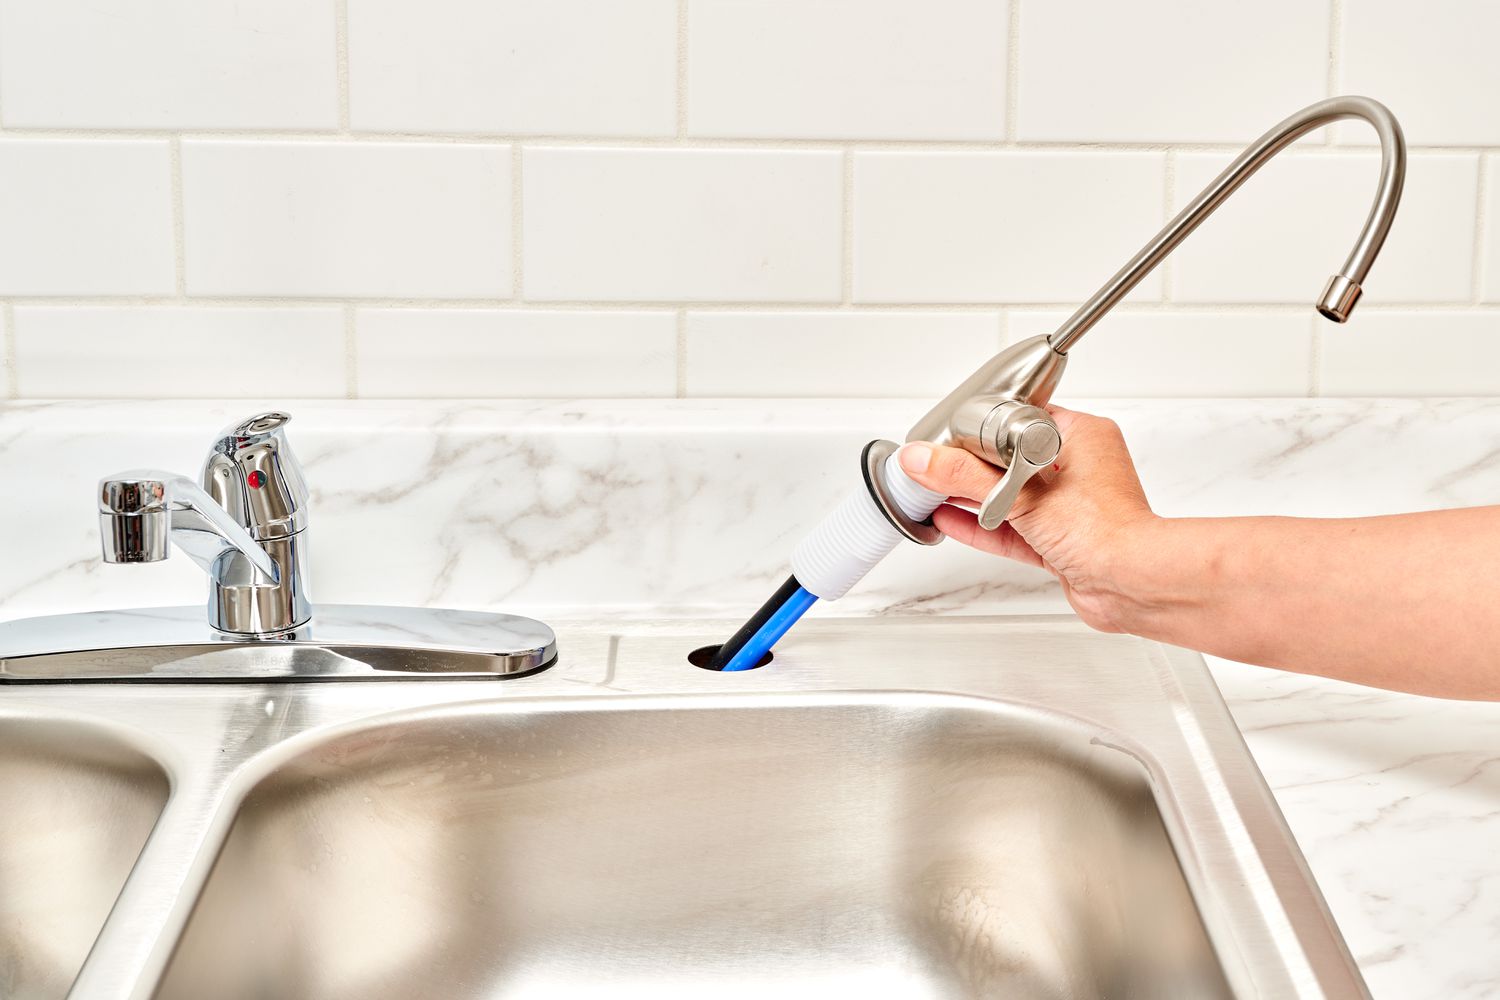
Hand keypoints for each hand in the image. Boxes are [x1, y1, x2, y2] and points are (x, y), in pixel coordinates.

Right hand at [897, 406, 1158, 631]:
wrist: (1133, 585)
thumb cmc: (1104, 530)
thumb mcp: (1022, 495)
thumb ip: (965, 476)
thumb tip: (923, 459)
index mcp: (1081, 436)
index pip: (1021, 419)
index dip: (983, 426)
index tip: (949, 432)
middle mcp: (1078, 468)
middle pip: (1010, 459)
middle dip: (972, 465)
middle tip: (935, 461)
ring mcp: (1070, 507)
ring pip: (1010, 496)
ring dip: (973, 498)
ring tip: (933, 490)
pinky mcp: (1061, 542)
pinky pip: (1014, 528)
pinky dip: (983, 526)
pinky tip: (950, 520)